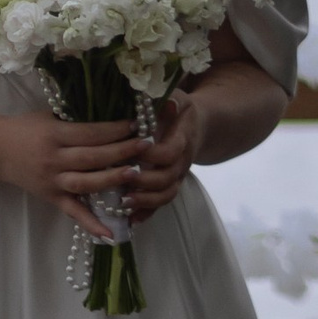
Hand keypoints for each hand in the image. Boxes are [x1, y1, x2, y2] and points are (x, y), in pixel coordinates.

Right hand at [0, 110, 141, 239]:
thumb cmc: (25, 128)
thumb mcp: (49, 116)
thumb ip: (76, 119)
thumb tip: (111, 115)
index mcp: (55, 135)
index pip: (91, 133)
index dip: (115, 129)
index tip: (137, 125)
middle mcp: (54, 159)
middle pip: (93, 157)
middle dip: (122, 151)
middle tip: (147, 145)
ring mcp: (52, 181)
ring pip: (86, 183)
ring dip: (112, 180)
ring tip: (136, 174)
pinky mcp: (50, 197)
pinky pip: (73, 212)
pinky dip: (91, 224)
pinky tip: (110, 233)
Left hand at [127, 88, 204, 220]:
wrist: (194, 126)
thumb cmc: (178, 109)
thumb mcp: (176, 98)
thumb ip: (170, 100)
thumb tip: (167, 102)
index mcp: (182, 140)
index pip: (171, 152)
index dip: (153, 154)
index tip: (134, 148)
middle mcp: (181, 162)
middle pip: (167, 178)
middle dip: (145, 180)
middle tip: (123, 176)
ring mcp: (175, 176)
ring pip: (165, 194)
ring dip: (145, 201)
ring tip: (123, 203)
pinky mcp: (168, 185)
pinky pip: (160, 203)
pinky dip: (147, 213)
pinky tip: (130, 220)